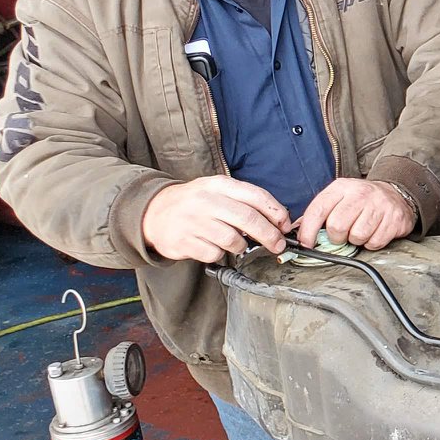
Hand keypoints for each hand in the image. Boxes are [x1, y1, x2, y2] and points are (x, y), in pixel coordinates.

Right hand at [141, 176, 288, 262]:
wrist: (154, 213)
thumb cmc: (195, 203)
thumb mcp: (217, 191)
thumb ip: (244, 201)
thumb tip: (277, 220)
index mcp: (218, 185)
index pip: (255, 196)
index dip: (275, 212)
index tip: (285, 225)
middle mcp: (206, 201)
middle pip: (248, 219)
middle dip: (269, 235)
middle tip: (278, 245)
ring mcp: (194, 221)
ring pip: (233, 240)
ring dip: (241, 247)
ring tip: (236, 244)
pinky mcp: (185, 242)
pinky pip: (215, 254)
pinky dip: (219, 254)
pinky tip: (213, 246)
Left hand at [296, 178, 415, 249]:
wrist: (394, 193)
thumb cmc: (361, 200)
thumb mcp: (339, 197)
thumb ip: (319, 212)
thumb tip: (297, 231)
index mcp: (341, 187)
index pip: (318, 210)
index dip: (308, 231)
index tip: (306, 243)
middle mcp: (360, 193)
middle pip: (337, 226)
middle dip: (337, 237)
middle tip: (342, 234)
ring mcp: (379, 205)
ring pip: (357, 236)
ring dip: (356, 240)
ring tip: (360, 231)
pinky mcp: (394, 219)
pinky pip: (375, 242)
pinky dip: (372, 243)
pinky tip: (373, 232)